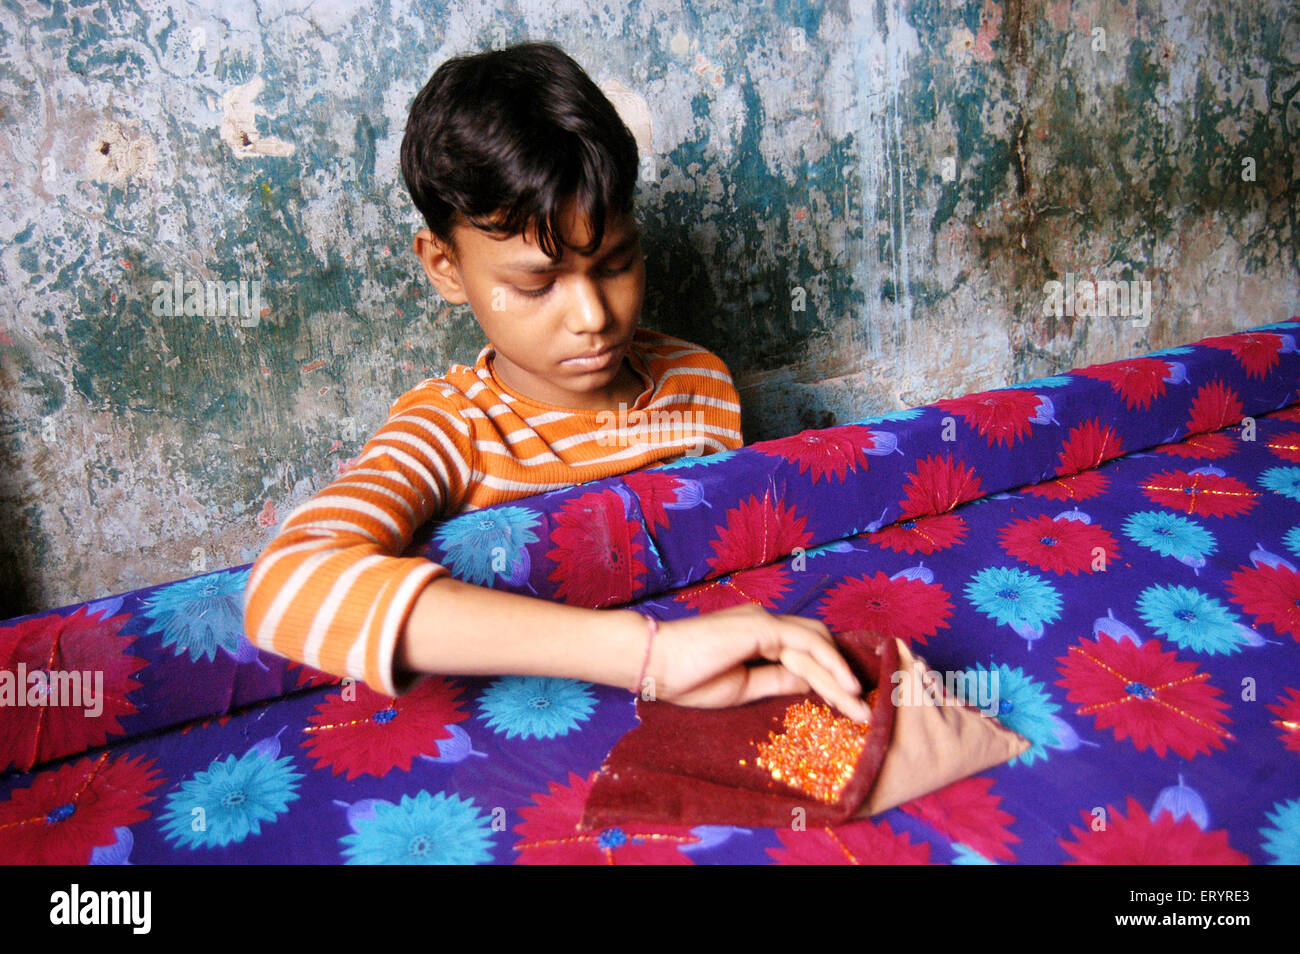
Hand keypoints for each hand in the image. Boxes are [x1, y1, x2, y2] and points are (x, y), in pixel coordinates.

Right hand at [641, 603, 871, 722]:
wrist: (653, 664)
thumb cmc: (686, 679)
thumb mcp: (742, 689)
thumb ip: (776, 681)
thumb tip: (811, 685)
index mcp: (758, 637)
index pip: (805, 651)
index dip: (830, 674)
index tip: (849, 702)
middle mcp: (766, 624)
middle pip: (817, 646)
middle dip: (843, 676)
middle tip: (865, 710)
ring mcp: (764, 622)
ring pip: (816, 646)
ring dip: (840, 677)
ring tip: (860, 708)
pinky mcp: (761, 626)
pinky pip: (805, 642)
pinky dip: (828, 662)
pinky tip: (845, 686)